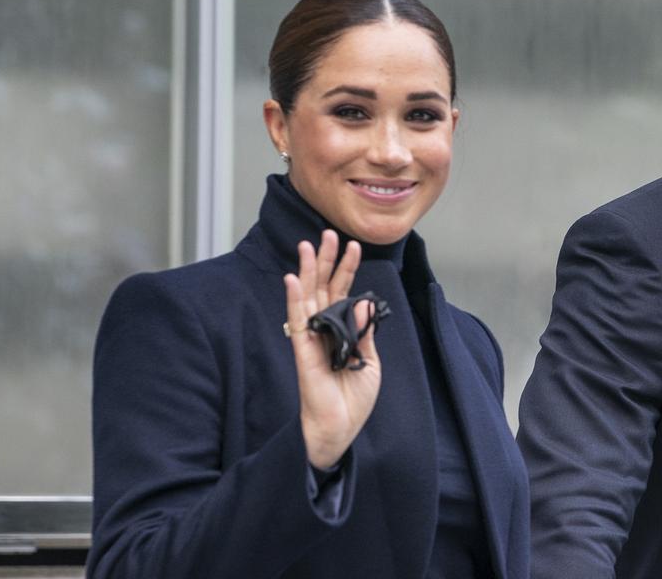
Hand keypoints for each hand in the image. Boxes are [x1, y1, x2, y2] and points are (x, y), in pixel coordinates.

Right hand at [284, 229, 380, 469]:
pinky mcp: (303, 351)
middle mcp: (324, 329)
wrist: (341, 427)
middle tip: (328, 233)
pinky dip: (294, 300)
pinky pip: (297, 321)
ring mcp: (312, 338)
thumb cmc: (353, 399)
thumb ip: (365, 331)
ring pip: (308, 297)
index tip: (354, 245)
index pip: (343, 292)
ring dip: (308, 271)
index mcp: (342, 331)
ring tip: (308, 245)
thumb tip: (363, 301)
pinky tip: (292, 279)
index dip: (347, 269)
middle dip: (326, 260)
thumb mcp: (369, 361)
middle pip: (323, 287)